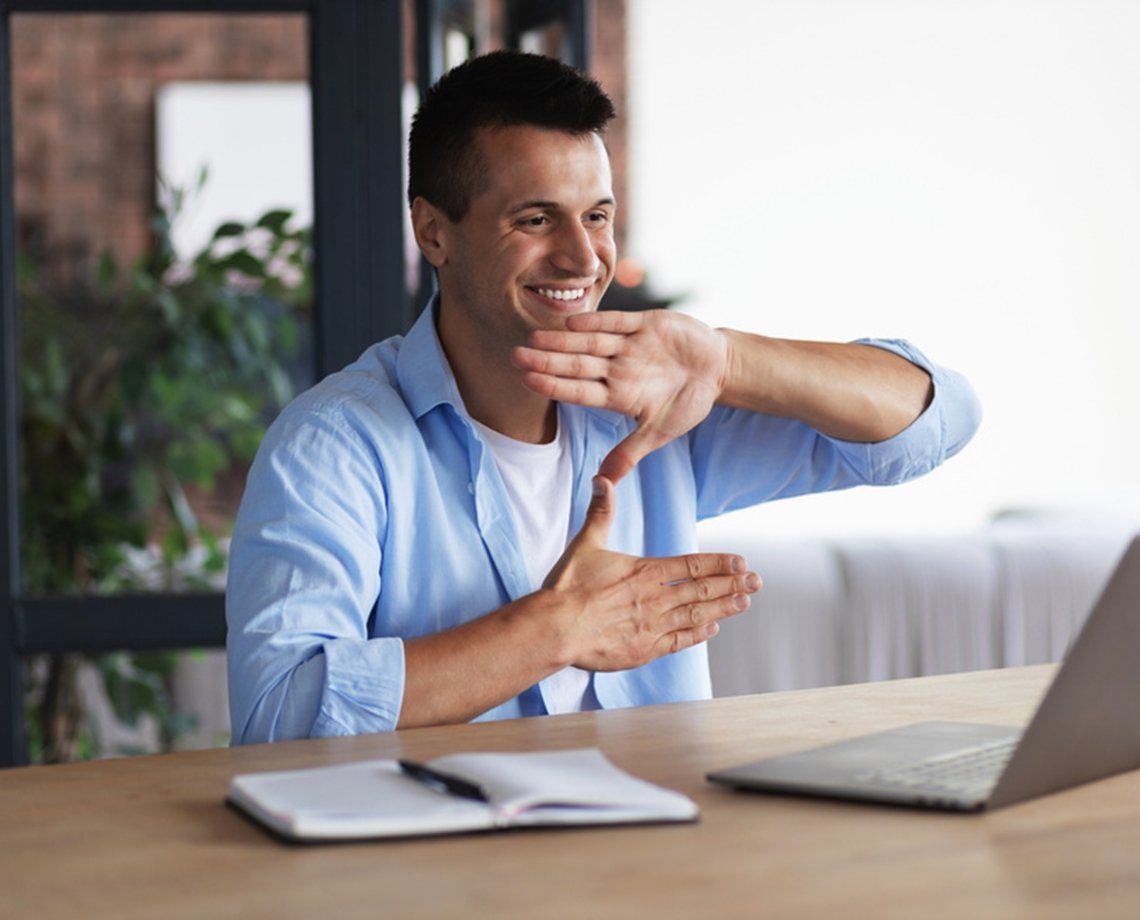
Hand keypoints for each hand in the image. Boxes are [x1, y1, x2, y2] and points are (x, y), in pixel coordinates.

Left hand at [512, 310, 728, 481]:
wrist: (717, 369)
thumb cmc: (687, 402)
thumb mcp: (660, 431)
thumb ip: (629, 453)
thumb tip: (603, 483)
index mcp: (617, 394)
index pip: (578, 391)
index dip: (553, 386)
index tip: (526, 381)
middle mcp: (617, 368)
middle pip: (577, 364)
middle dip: (547, 361)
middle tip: (515, 356)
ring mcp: (629, 346)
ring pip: (590, 342)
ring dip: (564, 340)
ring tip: (535, 337)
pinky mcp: (646, 324)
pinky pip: (618, 322)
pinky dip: (598, 321)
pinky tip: (572, 322)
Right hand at [543, 476, 759, 670]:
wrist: (555, 627)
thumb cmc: (568, 587)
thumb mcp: (585, 542)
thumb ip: (600, 512)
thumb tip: (602, 479)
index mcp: (645, 571)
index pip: (692, 565)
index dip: (719, 563)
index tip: (741, 562)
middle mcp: (655, 598)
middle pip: (703, 590)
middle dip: (733, 584)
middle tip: (757, 582)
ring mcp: (652, 626)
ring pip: (697, 615)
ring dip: (723, 607)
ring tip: (744, 602)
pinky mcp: (644, 650)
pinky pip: (679, 641)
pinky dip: (698, 634)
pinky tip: (712, 628)